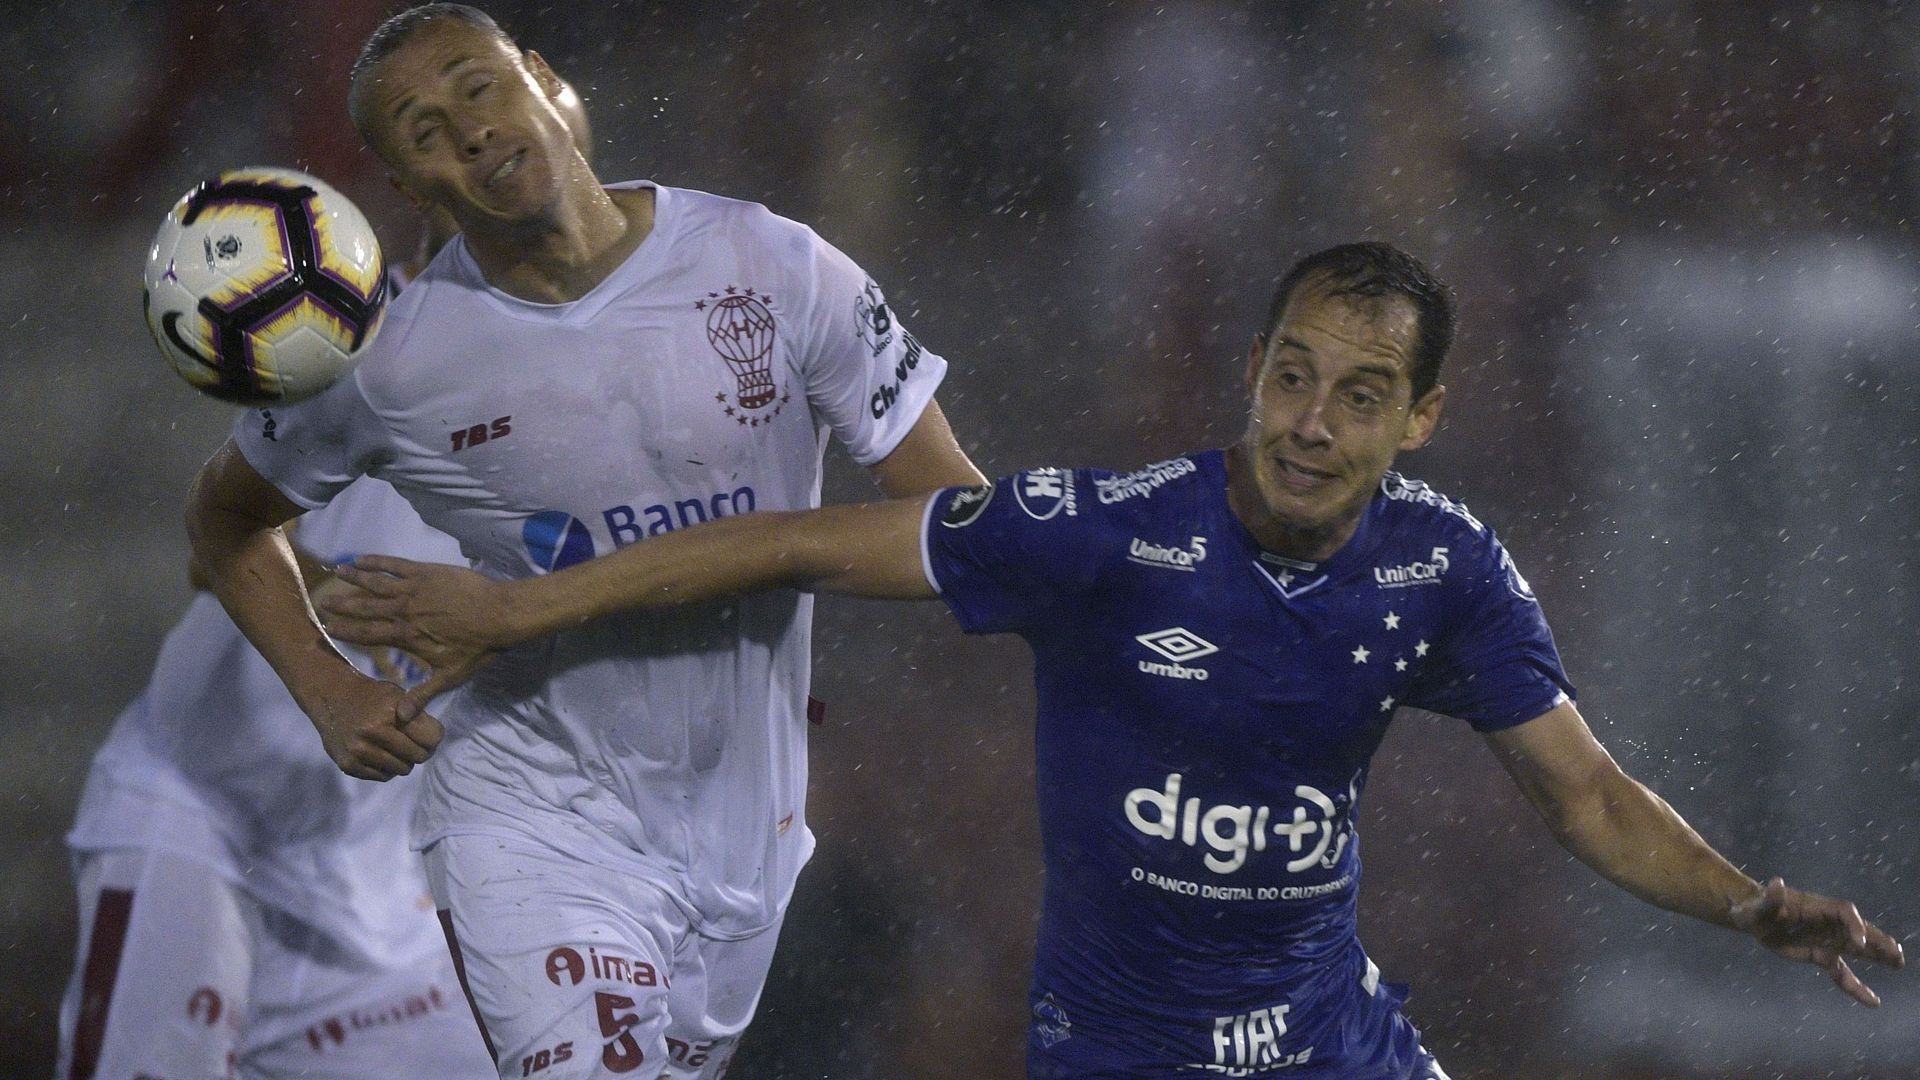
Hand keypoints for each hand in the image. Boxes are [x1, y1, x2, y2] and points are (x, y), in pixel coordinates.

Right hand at [301, 667, 441, 780]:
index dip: (434, 737)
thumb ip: (418, 715)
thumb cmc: (372, 696)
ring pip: (401, 769)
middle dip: (421, 751)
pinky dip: (387, 768)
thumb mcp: (397, 695)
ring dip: (404, 761)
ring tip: (397, 748)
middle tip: (415, 744)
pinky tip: (381, 754)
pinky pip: (382, 776)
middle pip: (418, 757)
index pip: (431, 739)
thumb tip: (435, 740)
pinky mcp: (348, 765)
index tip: (430, 735)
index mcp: (389, 714)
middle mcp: (372, 734)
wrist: (331, 698)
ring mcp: (358, 751)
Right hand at [316, 555, 509, 717]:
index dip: (346, 631)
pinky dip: (378, 561)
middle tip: (322, 601)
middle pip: (366, 607)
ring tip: (337, 573)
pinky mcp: (426, 572)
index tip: (327, 628)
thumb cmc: (478, 647)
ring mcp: (414, 589)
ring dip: (356, 578)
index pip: (369, 634)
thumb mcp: (449, 676)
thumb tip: (400, 718)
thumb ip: (423, 695)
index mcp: (406, 636)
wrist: (501, 614)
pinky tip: (363, 558)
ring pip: (377, 583)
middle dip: (343, 605)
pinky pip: (396, 565)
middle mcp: (404, 611)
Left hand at [1730, 877, 1904, 1005]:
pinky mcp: (1822, 956)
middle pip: (1860, 930)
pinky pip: (1843, 972)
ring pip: (1858, 950)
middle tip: (1897, 954)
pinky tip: (1873, 1001)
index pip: (1845, 913)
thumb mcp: (1759, 905)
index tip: (1858, 942)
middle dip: (1878, 941)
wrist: (1752, 920)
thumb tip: (1775, 883)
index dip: (1855, 926)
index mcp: (1818, 907)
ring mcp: (1828, 940)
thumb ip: (1771, 898)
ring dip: (1879, 956)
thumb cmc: (1755, 908)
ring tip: (1899, 964)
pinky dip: (1856, 987)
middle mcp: (1829, 923)